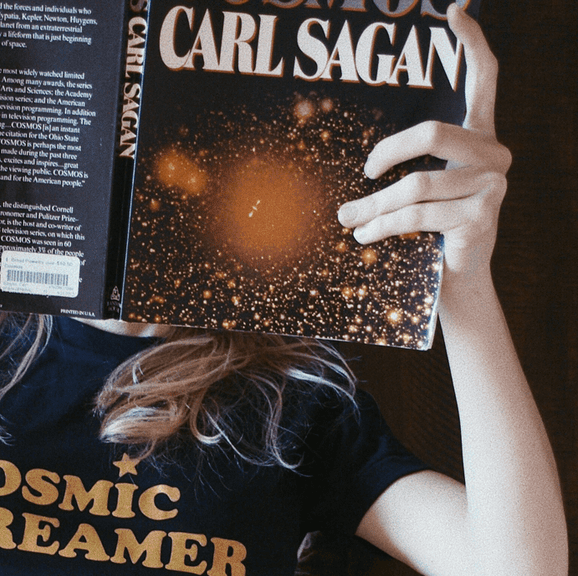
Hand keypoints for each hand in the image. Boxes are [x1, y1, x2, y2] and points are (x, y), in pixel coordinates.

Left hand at [336, 5, 510, 285]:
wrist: (456, 280)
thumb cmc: (431, 230)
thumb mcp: (419, 192)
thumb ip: (404, 169)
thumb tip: (356, 172)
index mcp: (480, 136)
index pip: (484, 79)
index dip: (471, 44)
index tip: (454, 11)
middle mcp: (494, 154)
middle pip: (433, 132)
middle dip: (388, 153)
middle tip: (363, 173)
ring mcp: (493, 184)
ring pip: (417, 184)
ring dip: (375, 206)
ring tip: (349, 220)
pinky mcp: (481, 215)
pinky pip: (418, 214)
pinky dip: (383, 226)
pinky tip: (365, 237)